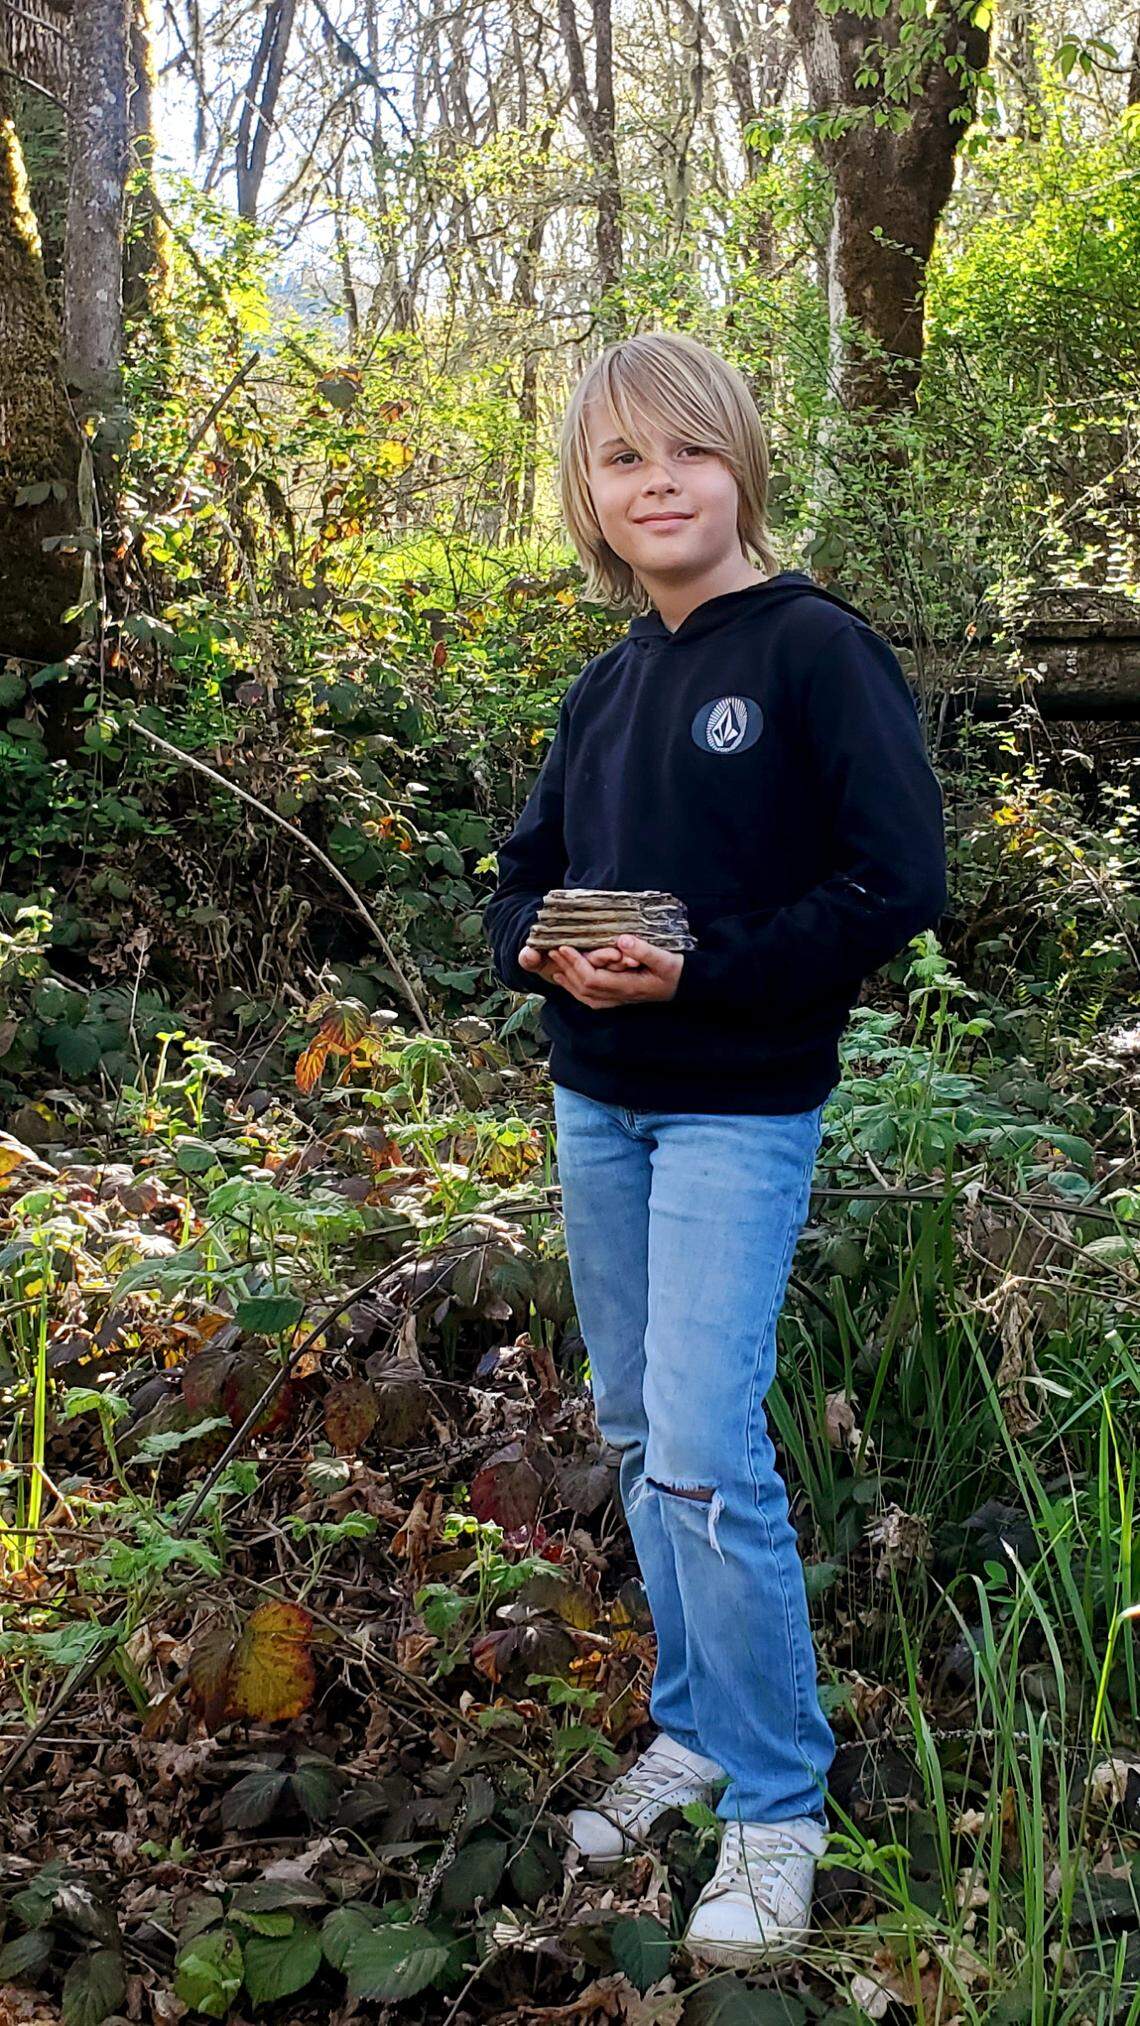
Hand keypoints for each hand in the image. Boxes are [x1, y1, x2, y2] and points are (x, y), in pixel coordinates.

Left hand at [518, 935, 681, 1006]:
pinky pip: (592, 998)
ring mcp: (619, 1000)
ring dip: (569, 980)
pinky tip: (570, 979)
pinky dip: (577, 989)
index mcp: (628, 987)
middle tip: (552, 950)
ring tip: (555, 965)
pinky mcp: (619, 997)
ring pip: (585, 995)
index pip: (592, 979)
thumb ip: (644, 950)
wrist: (688, 985)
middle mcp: (620, 997)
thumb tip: (622, 940)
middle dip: (567, 968)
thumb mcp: (665, 958)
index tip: (564, 947)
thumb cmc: (677, 971)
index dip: (575, 964)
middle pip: (584, 987)